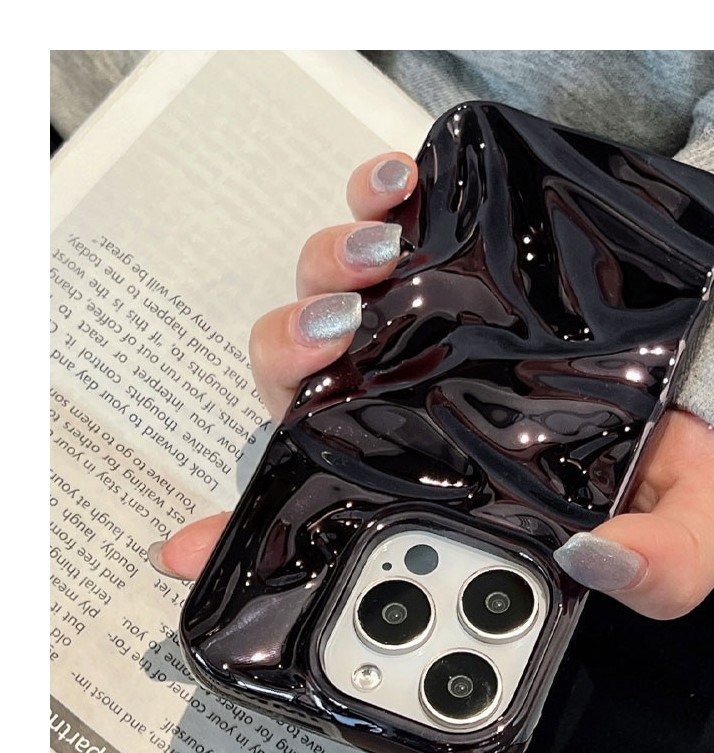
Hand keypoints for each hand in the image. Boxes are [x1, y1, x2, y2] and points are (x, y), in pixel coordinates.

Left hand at [148, 153, 417, 579]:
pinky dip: (386, 189)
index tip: (328, 336)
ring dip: (358, 226)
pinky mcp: (419, 263)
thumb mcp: (338, 502)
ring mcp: (382, 298)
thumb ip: (258, 529)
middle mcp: (345, 340)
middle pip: (314, 291)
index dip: (293, 341)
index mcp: (321, 392)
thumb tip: (174, 557)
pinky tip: (403, 175)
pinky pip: (392, 215)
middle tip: (366, 275)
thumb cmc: (402, 463)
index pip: (285, 358)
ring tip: (388, 218)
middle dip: (329, 277)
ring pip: (349, 250)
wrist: (480, 444)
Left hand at [150, 154, 713, 619]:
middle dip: (291, 360)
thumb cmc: (702, 463)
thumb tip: (592, 559)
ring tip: (381, 260)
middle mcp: (424, 414)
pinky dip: (377, 197)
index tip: (188, 549)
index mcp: (448, 490)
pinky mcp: (470, 268)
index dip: (249, 533)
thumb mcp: (692, 534)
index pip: (334, 514)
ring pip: (329, 300)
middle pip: (304, 390)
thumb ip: (657, 574)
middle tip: (338, 340)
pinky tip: (399, 191)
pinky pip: (391, 222)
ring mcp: (438, 336)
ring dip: (327, 272)